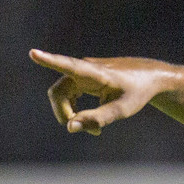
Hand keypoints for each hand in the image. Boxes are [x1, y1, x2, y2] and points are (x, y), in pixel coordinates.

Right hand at [30, 49, 168, 135]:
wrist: (149, 77)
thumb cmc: (137, 92)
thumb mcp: (121, 110)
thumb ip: (96, 118)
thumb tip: (69, 128)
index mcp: (95, 72)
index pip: (68, 65)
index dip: (49, 61)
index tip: (33, 53)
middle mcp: (84, 69)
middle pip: (59, 93)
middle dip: (66, 114)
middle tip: (88, 131)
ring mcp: (82, 73)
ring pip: (62, 95)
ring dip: (72, 114)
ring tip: (95, 130)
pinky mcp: (83, 78)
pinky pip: (69, 95)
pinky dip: (76, 110)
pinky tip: (92, 123)